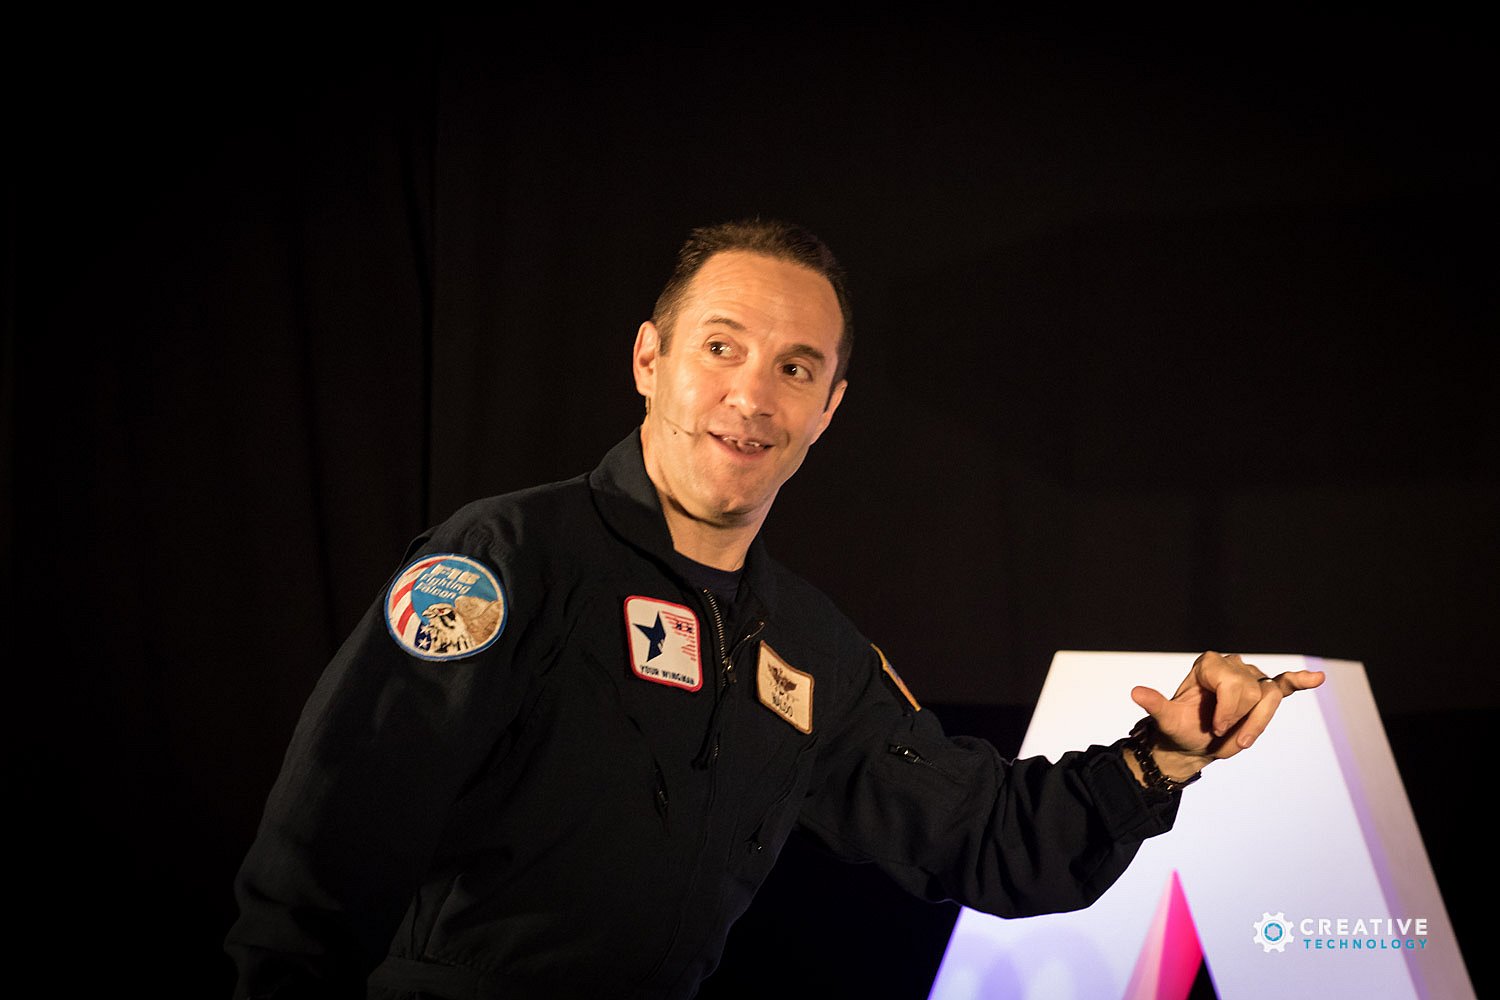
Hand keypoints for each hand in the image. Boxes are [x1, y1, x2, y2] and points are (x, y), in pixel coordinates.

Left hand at [1128, 651, 1325, 781]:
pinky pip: (1286, 685)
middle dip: (1240, 721)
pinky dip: (1301, 682)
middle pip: (1253, 691)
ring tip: (1240, 743)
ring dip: (1257, 723)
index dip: (1228, 711)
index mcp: (1208, 664)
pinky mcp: (1264, 693)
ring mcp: (1250, 678)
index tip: (1215, 729)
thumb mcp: (1166, 720)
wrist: (1191, 744)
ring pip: (1270, 697)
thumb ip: (1155, 706)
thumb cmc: (1179, 729)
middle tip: (1222, 739)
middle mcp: (1231, 665)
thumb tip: (1135, 692)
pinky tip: (1318, 678)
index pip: (1234, 683)